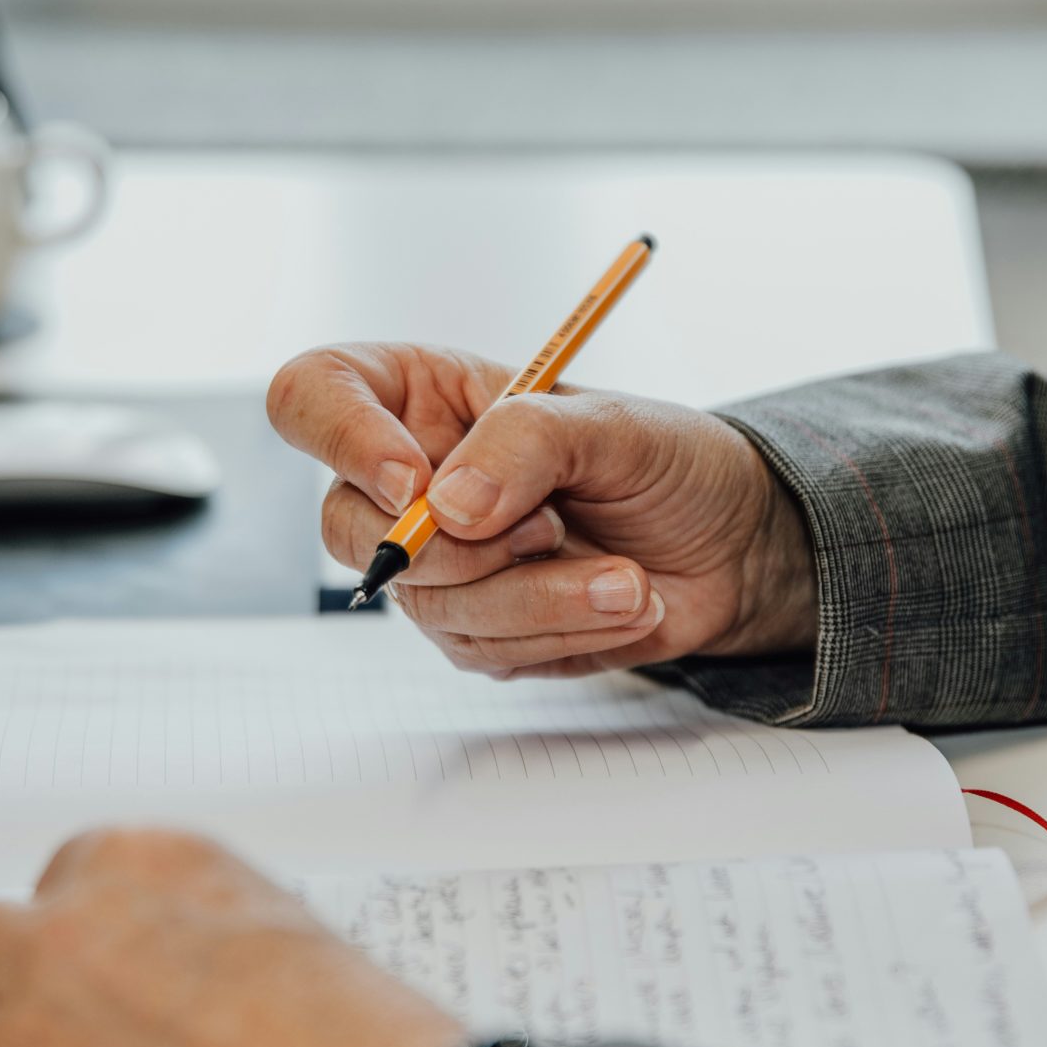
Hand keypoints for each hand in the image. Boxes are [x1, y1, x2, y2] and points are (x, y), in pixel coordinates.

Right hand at [268, 342, 816, 677]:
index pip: (312, 395)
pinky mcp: (478, 628)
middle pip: (345, 527)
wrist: (734, 546)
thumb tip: (448, 509)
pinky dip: (561, 632)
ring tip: (628, 579)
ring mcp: (439, 563)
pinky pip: (482, 650)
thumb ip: (528, 442)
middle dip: (457, 549)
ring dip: (539, 598)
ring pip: (428, 604)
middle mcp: (411, 478)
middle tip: (552, 529)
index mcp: (420, 396)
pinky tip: (622, 603)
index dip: (341, 438)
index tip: (416, 481)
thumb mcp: (614, 425)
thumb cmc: (671, 462)